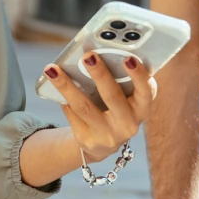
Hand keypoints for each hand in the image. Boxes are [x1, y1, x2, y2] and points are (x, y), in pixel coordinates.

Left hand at [41, 53, 156, 162]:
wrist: (102, 144)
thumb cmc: (115, 110)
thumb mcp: (125, 100)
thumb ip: (120, 81)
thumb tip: (94, 54)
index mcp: (141, 109)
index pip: (146, 92)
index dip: (139, 76)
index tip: (128, 58)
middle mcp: (127, 124)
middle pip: (112, 97)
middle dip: (100, 74)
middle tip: (88, 56)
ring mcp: (107, 135)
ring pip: (84, 106)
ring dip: (67, 85)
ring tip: (53, 70)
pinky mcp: (88, 140)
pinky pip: (72, 114)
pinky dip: (63, 97)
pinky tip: (53, 84)